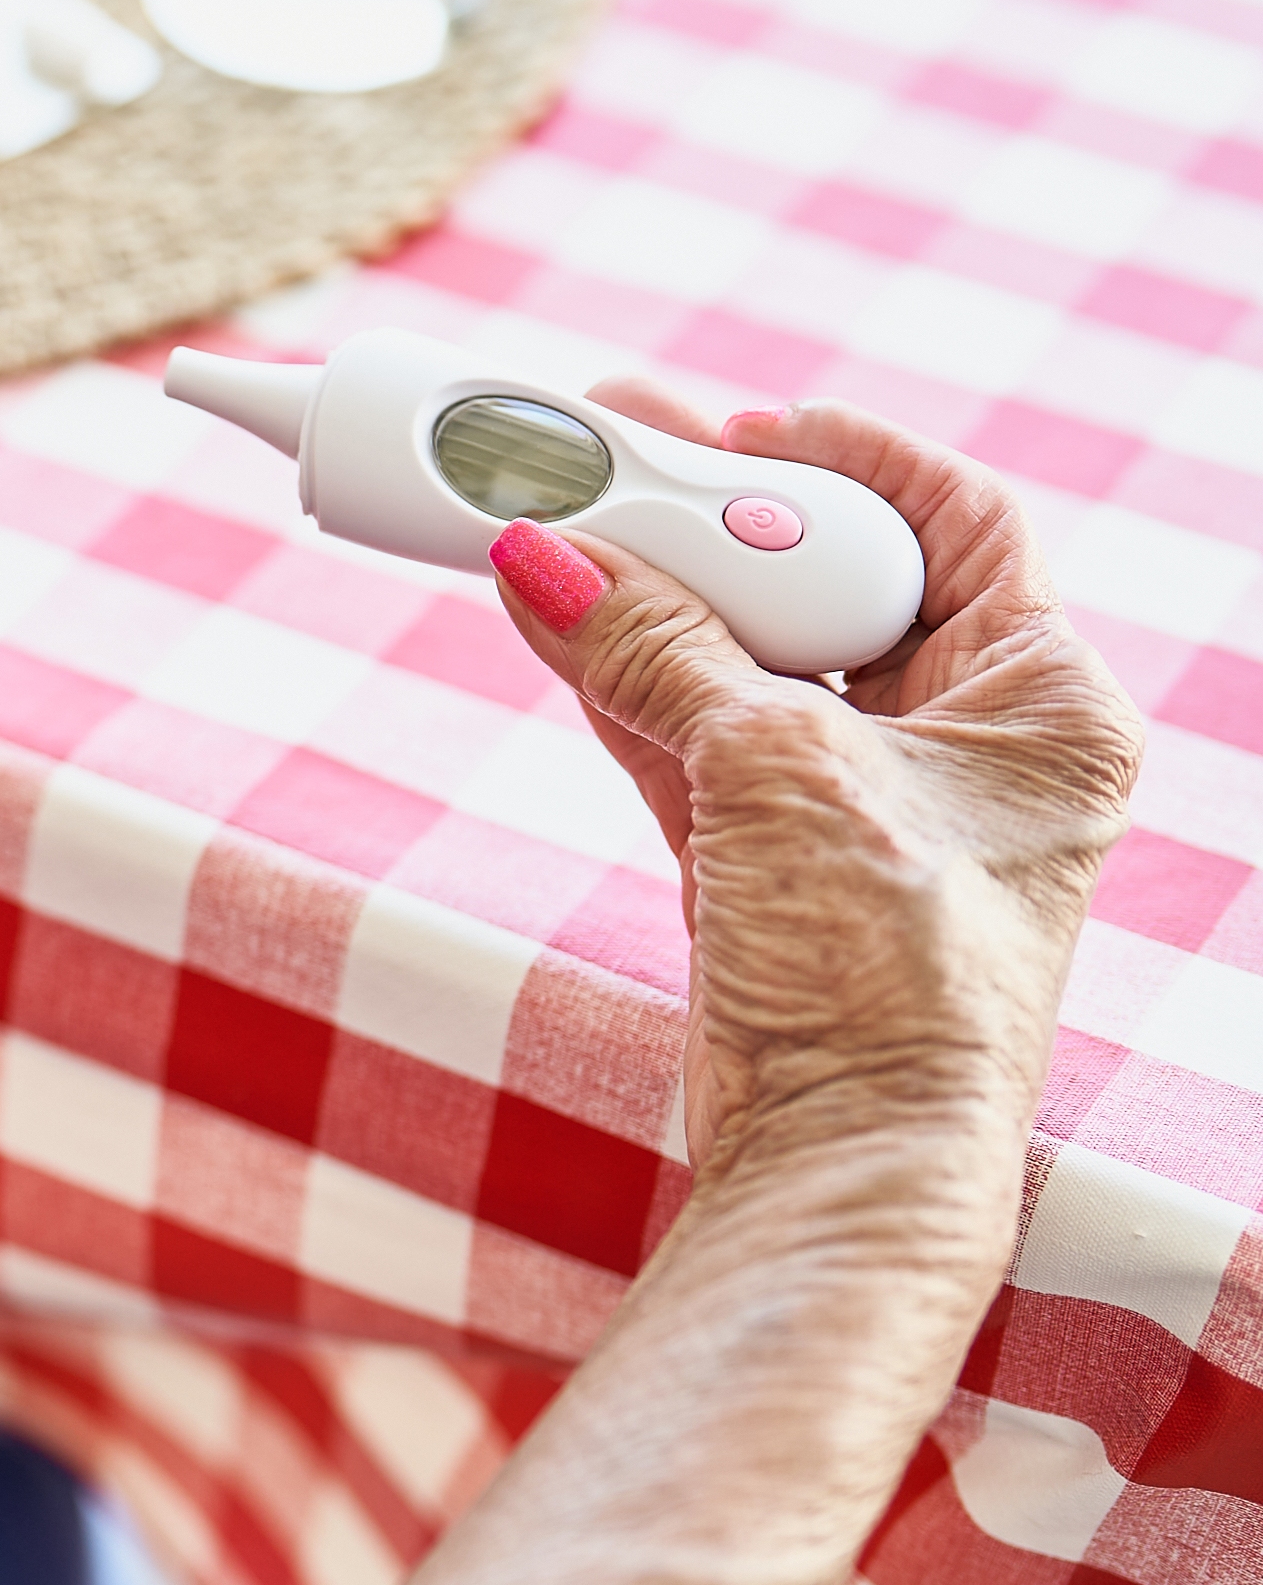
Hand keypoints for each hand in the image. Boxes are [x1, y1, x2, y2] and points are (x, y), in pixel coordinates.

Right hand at [490, 388, 1139, 1218]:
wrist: (844, 1161)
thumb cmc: (886, 979)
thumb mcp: (782, 775)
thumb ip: (662, 655)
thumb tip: (549, 561)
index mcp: (1042, 705)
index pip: (955, 520)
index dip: (845, 459)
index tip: (737, 422)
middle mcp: (965, 747)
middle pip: (827, 580)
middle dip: (710, 518)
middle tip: (601, 450)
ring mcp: (862, 806)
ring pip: (741, 657)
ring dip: (644, 594)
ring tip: (542, 518)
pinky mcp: (771, 862)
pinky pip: (686, 732)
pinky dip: (618, 677)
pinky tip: (546, 615)